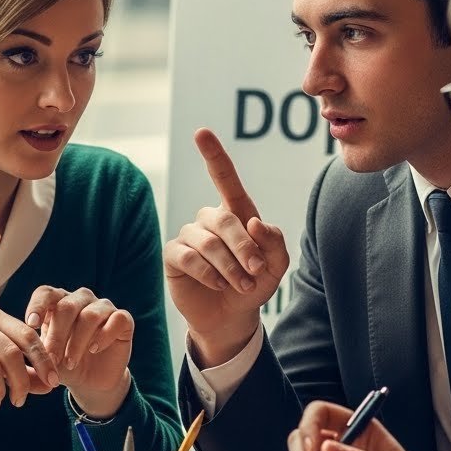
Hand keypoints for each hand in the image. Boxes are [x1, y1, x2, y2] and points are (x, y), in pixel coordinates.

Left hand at [24, 285, 132, 418]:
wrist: (91, 381)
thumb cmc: (63, 365)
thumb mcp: (43, 362)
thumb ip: (29, 358)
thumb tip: (12, 359)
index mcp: (58, 303)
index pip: (46, 293)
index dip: (37, 305)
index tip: (30, 324)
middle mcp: (81, 299)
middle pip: (67, 306)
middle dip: (57, 334)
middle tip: (51, 358)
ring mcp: (103, 308)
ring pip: (90, 314)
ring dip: (77, 341)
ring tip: (70, 362)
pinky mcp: (123, 320)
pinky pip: (117, 319)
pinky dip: (103, 336)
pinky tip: (94, 350)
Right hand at [163, 129, 288, 365]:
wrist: (232, 317)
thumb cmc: (255, 284)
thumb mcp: (276, 265)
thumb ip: (274, 241)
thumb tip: (254, 223)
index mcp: (235, 212)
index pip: (224, 179)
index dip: (213, 155)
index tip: (201, 132)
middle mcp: (209, 219)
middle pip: (224, 220)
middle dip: (244, 248)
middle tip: (256, 273)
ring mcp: (189, 236)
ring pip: (208, 242)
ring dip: (230, 266)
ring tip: (242, 285)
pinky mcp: (174, 256)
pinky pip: (187, 257)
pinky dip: (208, 272)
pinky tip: (218, 284)